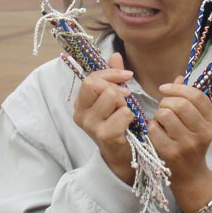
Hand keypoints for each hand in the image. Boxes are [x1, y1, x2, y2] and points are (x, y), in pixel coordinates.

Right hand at [73, 53, 136, 183]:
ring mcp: (90, 126)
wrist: (123, 157)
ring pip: (112, 96)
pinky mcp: (104, 135)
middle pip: (97, 84)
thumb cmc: (119, 125)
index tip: (128, 76)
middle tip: (126, 100)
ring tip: (125, 115)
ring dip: (125, 104)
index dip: (111, 73)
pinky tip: (130, 125)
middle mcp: (80, 114)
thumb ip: (113, 77)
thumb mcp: (115, 99)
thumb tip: (115, 55)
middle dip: (116, 89)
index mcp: (81, 103)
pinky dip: (131, 117)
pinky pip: (123, 113)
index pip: (91, 78)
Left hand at [149, 78, 211, 211]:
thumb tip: (179, 77)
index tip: (164, 88)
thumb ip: (188, 99)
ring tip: (161, 122)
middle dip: (166, 101)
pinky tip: (158, 133)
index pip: (196, 95)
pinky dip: (152, 127)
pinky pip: (154, 128)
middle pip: (179, 103)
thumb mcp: (197, 121)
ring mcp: (187, 144)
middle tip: (164, 108)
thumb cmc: (192, 142)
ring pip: (165, 114)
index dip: (178, 88)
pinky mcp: (171, 153)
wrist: (191, 174)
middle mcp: (202, 133)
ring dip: (158, 114)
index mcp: (211, 121)